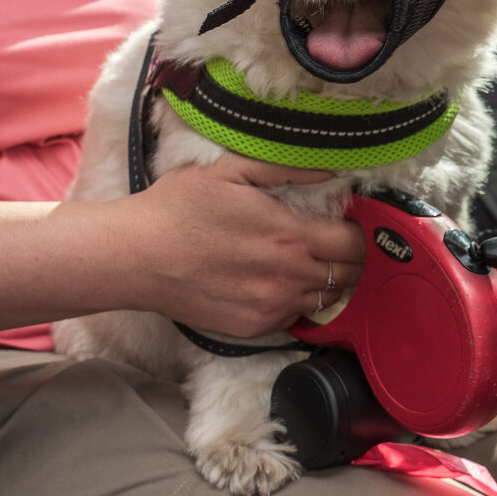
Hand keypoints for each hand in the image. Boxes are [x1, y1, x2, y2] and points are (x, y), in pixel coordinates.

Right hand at [125, 154, 365, 336]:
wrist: (137, 257)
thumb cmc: (179, 207)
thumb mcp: (232, 171)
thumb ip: (287, 169)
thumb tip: (331, 167)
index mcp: (288, 235)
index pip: (355, 244)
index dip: (359, 232)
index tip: (349, 222)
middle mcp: (288, 277)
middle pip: (349, 276)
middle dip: (350, 259)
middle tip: (336, 243)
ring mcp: (272, 307)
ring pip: (326, 300)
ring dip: (326, 281)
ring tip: (309, 262)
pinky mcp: (254, 328)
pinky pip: (295, 317)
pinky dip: (297, 301)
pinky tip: (279, 282)